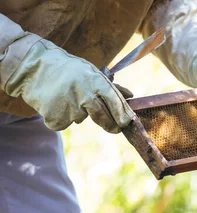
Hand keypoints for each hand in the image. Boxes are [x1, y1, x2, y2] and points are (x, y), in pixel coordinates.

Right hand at [3, 39, 134, 132]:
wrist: (32, 67)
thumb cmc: (67, 70)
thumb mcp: (90, 73)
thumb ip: (110, 87)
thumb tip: (131, 96)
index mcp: (94, 81)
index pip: (114, 101)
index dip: (122, 114)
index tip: (126, 123)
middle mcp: (84, 93)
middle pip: (102, 116)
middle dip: (110, 124)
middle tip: (114, 129)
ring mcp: (69, 106)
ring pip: (80, 118)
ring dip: (76, 113)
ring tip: (65, 97)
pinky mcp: (55, 117)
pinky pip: (63, 123)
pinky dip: (60, 117)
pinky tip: (54, 103)